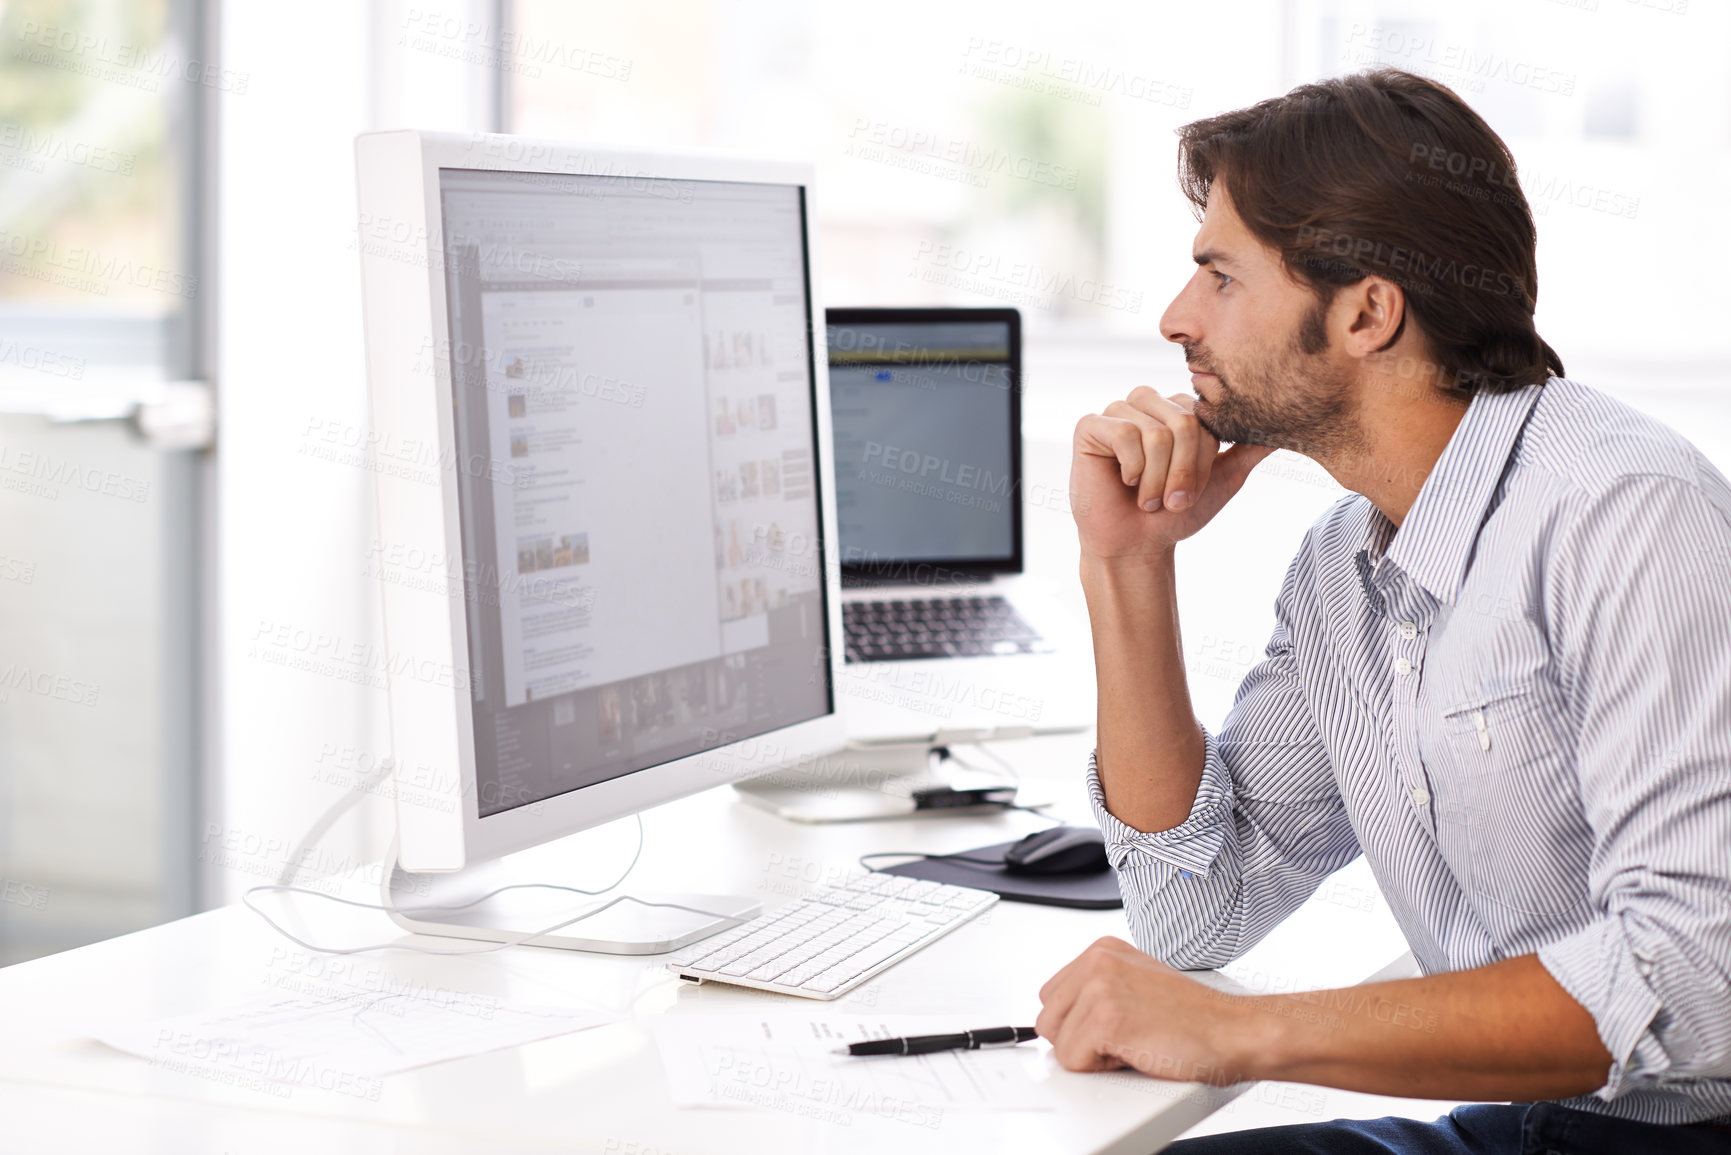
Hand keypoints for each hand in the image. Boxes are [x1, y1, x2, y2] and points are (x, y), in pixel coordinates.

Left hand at [1036, 937, 1260, 1083]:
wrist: (1235, 1031)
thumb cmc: (1197, 1019)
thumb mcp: (1138, 983)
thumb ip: (1099, 989)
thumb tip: (1064, 1015)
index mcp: (1102, 950)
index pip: (1052, 998)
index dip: (1080, 1025)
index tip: (1117, 1026)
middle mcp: (1097, 960)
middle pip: (1048, 1019)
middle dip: (1080, 1040)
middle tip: (1127, 1037)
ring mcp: (1100, 986)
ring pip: (1057, 1042)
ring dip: (1093, 1055)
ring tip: (1134, 1042)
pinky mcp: (1105, 1018)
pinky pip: (1072, 1060)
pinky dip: (1103, 1069)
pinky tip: (1137, 1051)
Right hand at [1070, 389, 1274, 560]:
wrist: (1136, 546)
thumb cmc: (1174, 514)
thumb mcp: (1222, 480)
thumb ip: (1249, 450)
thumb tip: (1284, 429)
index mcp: (1178, 409)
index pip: (1206, 421)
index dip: (1202, 463)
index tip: (1189, 492)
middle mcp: (1149, 403)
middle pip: (1184, 424)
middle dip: (1183, 473)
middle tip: (1170, 500)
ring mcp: (1118, 412)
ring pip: (1156, 433)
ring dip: (1157, 479)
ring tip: (1147, 498)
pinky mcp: (1090, 426)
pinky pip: (1124, 435)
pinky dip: (1133, 470)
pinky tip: (1124, 482)